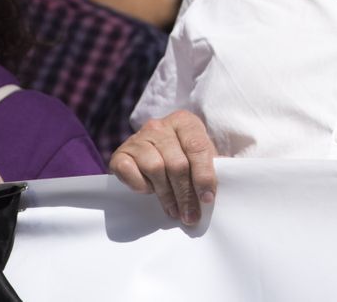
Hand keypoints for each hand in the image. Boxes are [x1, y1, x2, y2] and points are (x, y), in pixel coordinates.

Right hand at [109, 110, 219, 224]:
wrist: (152, 149)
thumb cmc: (183, 153)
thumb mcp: (200, 154)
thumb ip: (210, 166)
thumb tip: (216, 191)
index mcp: (184, 121)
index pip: (197, 147)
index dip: (204, 176)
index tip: (207, 199)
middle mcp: (159, 126)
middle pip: (176, 163)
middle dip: (185, 194)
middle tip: (190, 215)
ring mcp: (138, 138)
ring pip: (155, 169)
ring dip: (166, 195)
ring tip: (174, 211)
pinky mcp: (120, 153)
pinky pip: (130, 172)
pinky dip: (141, 185)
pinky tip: (150, 191)